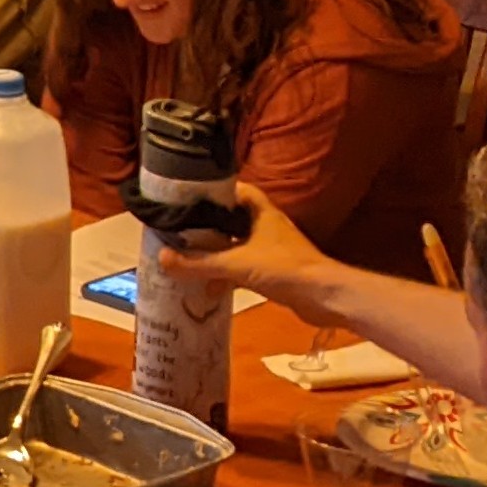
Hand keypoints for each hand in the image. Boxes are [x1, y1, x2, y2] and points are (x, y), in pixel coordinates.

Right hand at [158, 183, 342, 314]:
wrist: (325, 296)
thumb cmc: (284, 268)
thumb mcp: (236, 265)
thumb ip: (199, 263)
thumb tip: (162, 258)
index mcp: (261, 211)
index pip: (234, 190)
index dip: (212, 192)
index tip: (186, 198)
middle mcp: (266, 225)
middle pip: (232, 219)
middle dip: (207, 226)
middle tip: (179, 231)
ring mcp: (271, 248)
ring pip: (236, 245)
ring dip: (216, 253)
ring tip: (188, 259)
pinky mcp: (274, 271)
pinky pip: (243, 267)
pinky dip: (227, 275)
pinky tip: (210, 288)